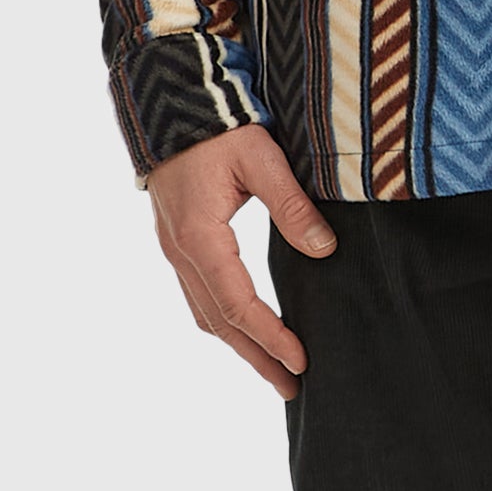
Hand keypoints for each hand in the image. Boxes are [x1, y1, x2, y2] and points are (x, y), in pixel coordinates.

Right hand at [148, 127, 335, 397]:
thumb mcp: (261, 157)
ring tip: (273, 370)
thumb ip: (291, 205)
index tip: (302, 361)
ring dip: (238, 345)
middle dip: (256, 359)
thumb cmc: (217, 124)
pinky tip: (245, 330)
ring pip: (205, 313)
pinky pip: (198, 296)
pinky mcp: (177, 242)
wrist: (168, 101)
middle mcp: (181, 253)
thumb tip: (324, 249)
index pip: (239, 305)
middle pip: (219, 323)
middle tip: (292, 389)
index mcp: (200, 237)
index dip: (271, 337)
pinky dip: (223, 322)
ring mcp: (174, 250)